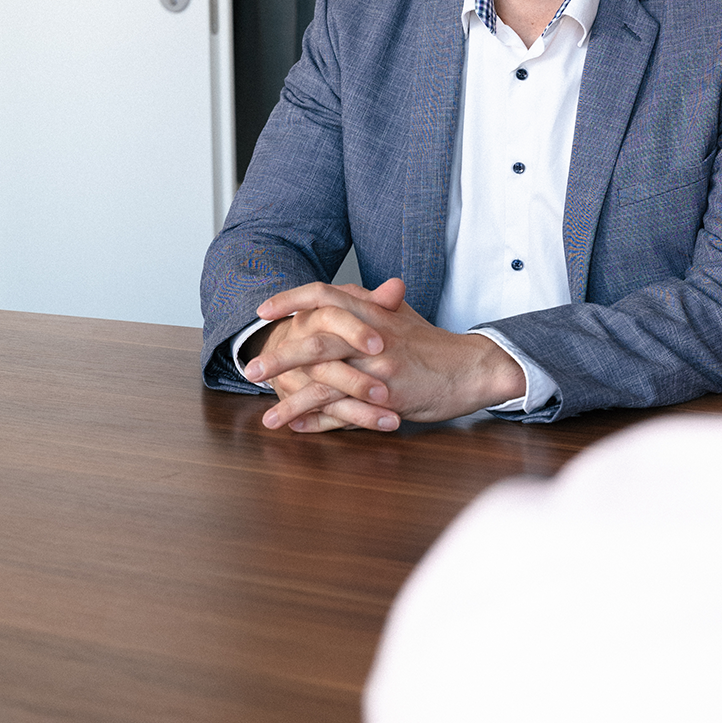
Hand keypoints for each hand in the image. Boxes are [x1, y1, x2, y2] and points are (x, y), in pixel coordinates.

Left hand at [243, 279, 525, 433]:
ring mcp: (379, 367)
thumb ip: (369, 304)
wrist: (470, 368)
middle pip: (316, 340)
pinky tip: (298, 430)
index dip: (291, 300)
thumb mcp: (400, 316)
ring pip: (326, 381)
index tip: (262, 310)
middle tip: (251, 369)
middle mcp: (373, 335)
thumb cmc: (433, 344)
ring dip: (292, 399)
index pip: (324, 295)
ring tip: (267, 417)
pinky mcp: (387, 396)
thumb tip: (340, 292)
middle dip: (280, 357)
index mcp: (373, 311)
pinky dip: (318, 422)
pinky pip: (345, 411)